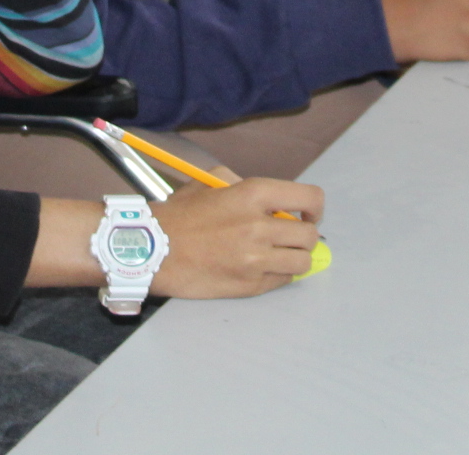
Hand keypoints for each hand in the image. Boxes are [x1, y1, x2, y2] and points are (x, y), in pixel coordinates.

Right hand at [150, 179, 323, 298]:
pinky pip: (282, 281)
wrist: (152, 250)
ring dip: (295, 256)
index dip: (315, 208)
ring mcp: (256, 260)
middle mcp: (259, 227)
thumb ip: (245, 185)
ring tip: (279, 253)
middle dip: (305, 235)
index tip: (308, 213)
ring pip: (302, 262)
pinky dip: (278, 273)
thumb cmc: (180, 214)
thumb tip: (275, 201)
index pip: (310, 198)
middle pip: (309, 236)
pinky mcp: (249, 286)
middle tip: (290, 235)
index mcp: (253, 194)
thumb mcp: (212, 181)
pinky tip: (261, 266)